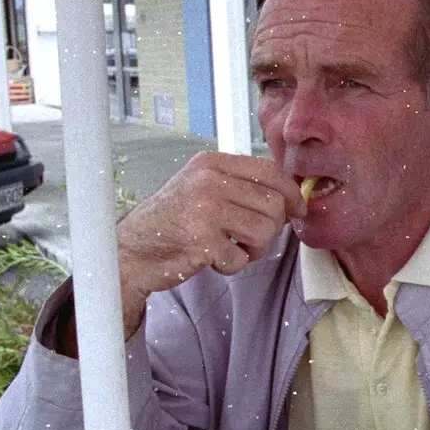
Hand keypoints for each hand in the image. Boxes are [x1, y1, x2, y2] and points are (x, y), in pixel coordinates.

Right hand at [116, 152, 305, 337]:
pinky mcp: (202, 241)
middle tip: (251, 238)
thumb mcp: (203, 189)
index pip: (270, 171)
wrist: (132, 251)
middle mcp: (208, 182)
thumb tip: (292, 200)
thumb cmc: (173, 222)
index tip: (298, 210)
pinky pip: (242, 258)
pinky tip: (212, 258)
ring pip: (265, 231)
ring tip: (231, 247)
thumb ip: (242, 187)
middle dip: (271, 228)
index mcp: (211, 164)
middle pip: (274, 204)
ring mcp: (204, 210)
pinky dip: (232, 265)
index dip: (291, 193)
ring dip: (254, 249)